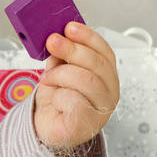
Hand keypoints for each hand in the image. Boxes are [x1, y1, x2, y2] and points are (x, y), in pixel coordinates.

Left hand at [33, 22, 118, 154]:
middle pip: (97, 64)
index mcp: (106, 76)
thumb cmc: (56, 100)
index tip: (69, 27)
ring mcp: (101, 109)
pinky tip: (55, 97)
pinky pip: (74, 100)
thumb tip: (56, 37)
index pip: (104, 52)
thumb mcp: (58, 71)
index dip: (88, 37)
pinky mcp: (86, 124)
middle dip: (72, 49)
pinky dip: (59, 95)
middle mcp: (109, 91)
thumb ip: (60, 56)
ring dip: (61, 75)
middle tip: (52, 42)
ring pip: (86, 80)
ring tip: (48, 79)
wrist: (47, 129)